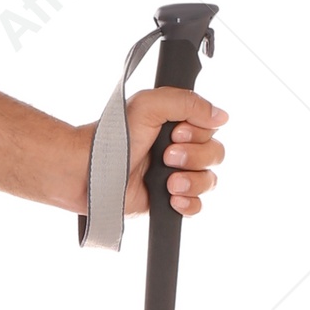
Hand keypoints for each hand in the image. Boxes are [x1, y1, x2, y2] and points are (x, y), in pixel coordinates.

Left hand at [122, 87, 227, 217]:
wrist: (89, 172)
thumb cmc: (113, 136)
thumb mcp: (149, 105)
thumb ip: (188, 102)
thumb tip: (221, 116)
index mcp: (178, 125)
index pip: (212, 130)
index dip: (198, 134)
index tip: (175, 134)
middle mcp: (180, 149)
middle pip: (215, 155)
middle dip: (194, 157)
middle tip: (166, 157)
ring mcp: (175, 176)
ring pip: (209, 181)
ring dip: (192, 181)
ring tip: (168, 182)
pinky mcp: (168, 200)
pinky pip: (197, 206)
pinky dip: (190, 203)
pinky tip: (173, 198)